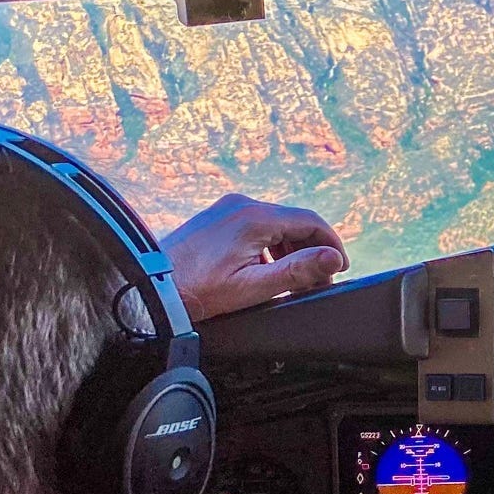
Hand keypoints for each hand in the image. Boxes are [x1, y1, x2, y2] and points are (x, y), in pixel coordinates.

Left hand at [160, 194, 347, 320]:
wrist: (153, 284)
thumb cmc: (198, 289)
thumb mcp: (254, 286)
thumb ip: (298, 271)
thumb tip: (333, 258)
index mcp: (255, 217)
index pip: (311, 221)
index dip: (332, 244)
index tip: (340, 268)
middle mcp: (242, 204)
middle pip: (294, 222)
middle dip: (312, 250)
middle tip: (318, 281)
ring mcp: (227, 208)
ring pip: (276, 224)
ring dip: (291, 249)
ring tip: (294, 280)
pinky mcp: (217, 217)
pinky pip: (256, 226)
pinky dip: (270, 246)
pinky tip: (267, 271)